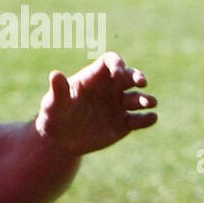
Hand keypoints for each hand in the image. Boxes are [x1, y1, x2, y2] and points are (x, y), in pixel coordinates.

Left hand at [35, 52, 157, 156]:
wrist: (60, 140)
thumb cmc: (54, 116)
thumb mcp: (53, 104)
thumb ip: (58, 90)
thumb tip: (55, 74)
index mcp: (94, 78)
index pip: (110, 62)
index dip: (117, 63)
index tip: (118, 71)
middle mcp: (110, 89)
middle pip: (130, 76)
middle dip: (137, 76)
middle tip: (142, 82)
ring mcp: (119, 106)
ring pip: (139, 98)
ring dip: (146, 99)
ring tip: (148, 103)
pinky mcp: (124, 124)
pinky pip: (141, 119)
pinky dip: (148, 118)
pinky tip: (150, 118)